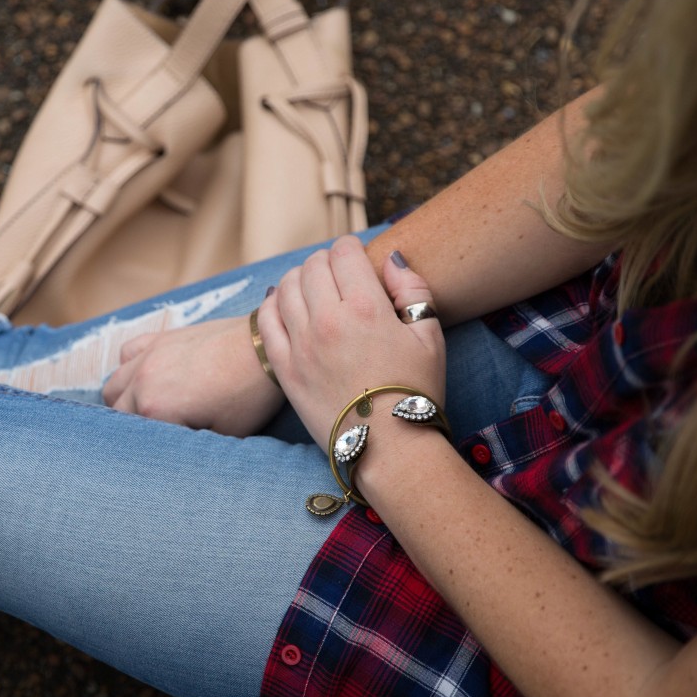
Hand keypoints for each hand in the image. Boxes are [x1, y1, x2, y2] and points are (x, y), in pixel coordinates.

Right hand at [102, 314, 284, 435]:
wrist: (267, 349)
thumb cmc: (249, 395)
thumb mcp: (223, 435)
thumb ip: (189, 444)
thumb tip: (176, 452)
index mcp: (155, 407)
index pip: (133, 440)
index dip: (148, 451)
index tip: (166, 453)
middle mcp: (143, 379)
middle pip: (117, 413)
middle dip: (135, 428)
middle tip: (163, 435)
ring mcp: (149, 354)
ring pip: (114, 384)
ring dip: (125, 400)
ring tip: (150, 411)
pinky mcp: (160, 338)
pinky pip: (127, 353)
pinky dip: (130, 368)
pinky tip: (149, 377)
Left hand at [258, 235, 445, 450]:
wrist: (389, 447)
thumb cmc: (416, 391)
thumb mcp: (430, 336)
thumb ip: (412, 289)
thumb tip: (389, 258)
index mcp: (365, 308)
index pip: (344, 252)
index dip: (351, 248)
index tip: (357, 257)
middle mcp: (327, 321)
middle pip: (313, 265)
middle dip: (326, 261)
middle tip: (337, 273)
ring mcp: (301, 345)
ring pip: (286, 287)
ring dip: (300, 279)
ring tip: (313, 288)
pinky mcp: (285, 368)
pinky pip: (266, 320)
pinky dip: (273, 304)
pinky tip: (286, 306)